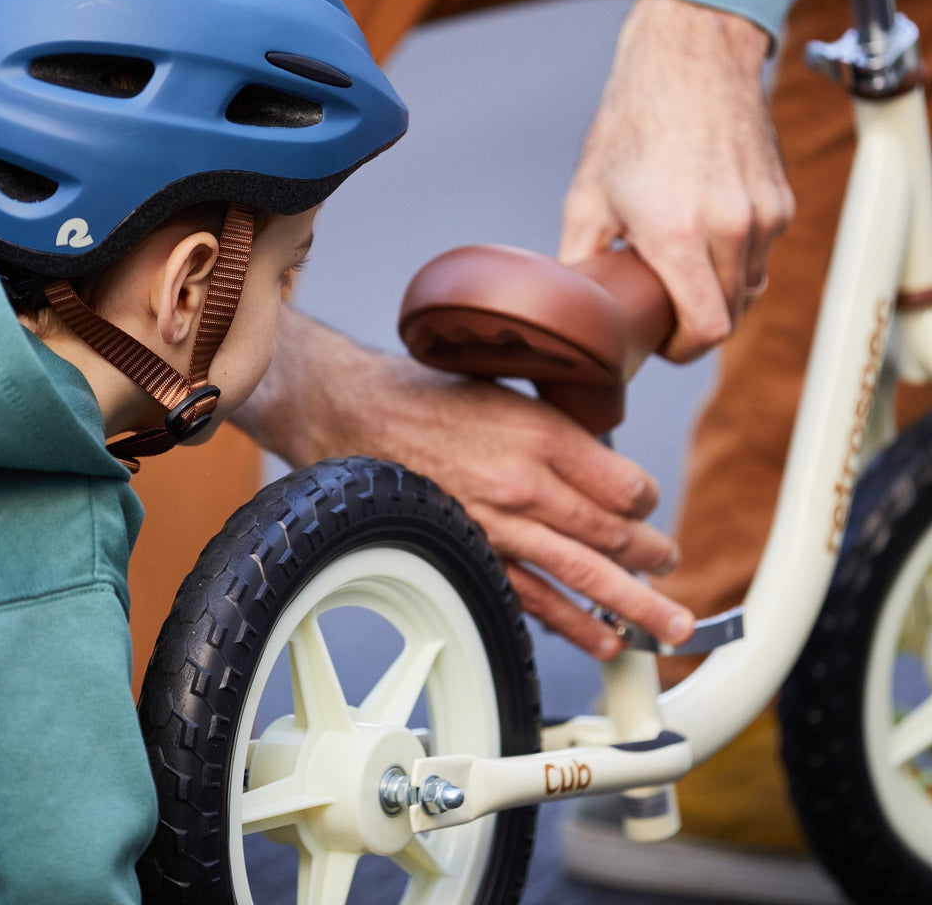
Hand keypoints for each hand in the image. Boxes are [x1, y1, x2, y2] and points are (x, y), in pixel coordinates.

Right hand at [235, 307, 695, 658]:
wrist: (355, 416)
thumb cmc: (429, 397)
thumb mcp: (507, 388)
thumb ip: (559, 428)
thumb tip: (601, 461)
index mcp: (542, 433)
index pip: (626, 485)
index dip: (648, 501)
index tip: (649, 505)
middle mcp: (526, 483)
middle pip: (615, 535)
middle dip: (654, 559)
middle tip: (674, 571)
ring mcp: (498, 525)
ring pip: (583, 575)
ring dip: (633, 606)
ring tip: (670, 629)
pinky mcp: (473, 552)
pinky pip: (531, 598)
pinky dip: (573, 623)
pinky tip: (603, 640)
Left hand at [560, 0, 794, 361]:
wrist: (690, 57)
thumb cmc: (632, 124)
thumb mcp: (586, 197)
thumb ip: (579, 261)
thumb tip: (569, 306)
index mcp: (677, 232)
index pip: (706, 330)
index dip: (680, 350)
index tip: (660, 343)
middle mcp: (730, 227)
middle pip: (729, 318)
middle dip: (695, 327)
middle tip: (662, 313)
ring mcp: (763, 214)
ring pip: (749, 290)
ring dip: (717, 294)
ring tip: (680, 271)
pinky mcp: (781, 201)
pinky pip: (762, 256)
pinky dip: (736, 262)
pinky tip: (704, 239)